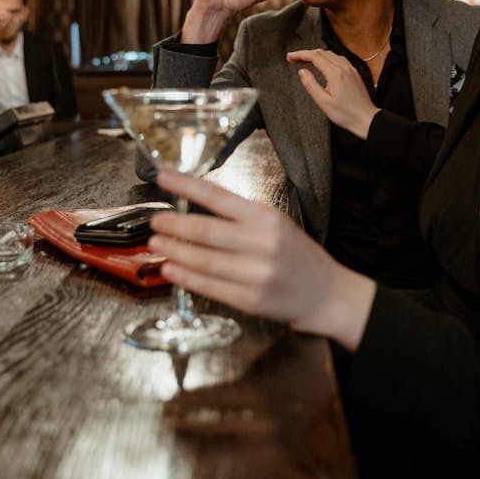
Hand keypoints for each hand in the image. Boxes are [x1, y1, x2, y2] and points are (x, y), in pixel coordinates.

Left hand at [149, 168, 375, 351]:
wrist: (324, 293)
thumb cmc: (296, 255)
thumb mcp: (275, 224)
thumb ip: (240, 217)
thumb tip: (195, 208)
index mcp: (266, 218)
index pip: (218, 196)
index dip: (186, 186)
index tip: (162, 178)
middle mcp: (261, 243)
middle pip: (205, 230)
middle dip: (173, 225)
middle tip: (155, 221)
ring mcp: (255, 273)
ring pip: (203, 260)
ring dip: (174, 251)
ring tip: (157, 244)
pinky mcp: (250, 300)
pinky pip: (209, 286)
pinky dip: (185, 277)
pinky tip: (171, 269)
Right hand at [286, 49, 378, 139]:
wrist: (366, 119)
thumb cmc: (345, 114)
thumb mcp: (323, 102)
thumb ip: (310, 84)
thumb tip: (302, 71)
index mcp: (335, 73)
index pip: (314, 56)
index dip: (300, 54)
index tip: (289, 57)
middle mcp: (344, 67)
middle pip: (322, 52)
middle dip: (306, 53)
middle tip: (293, 59)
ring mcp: (350, 69)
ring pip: (330, 54)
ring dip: (316, 55)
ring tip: (305, 61)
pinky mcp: (354, 73)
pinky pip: (339, 59)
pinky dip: (327, 58)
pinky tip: (322, 64)